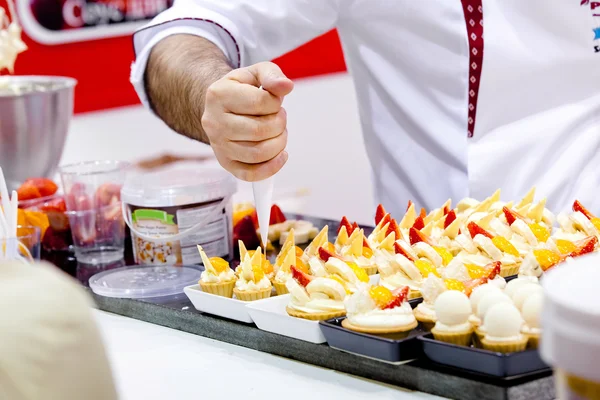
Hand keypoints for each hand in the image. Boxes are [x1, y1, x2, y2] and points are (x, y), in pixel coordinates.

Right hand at [202, 61, 293, 180]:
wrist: (220, 107)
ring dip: (279, 143)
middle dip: (280, 124)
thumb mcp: (255, 73)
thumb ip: (272, 75)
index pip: (260, 102)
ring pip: (258, 154)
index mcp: (218, 94)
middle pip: (260, 131)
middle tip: (279, 117)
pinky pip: (251, 174)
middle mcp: (214, 122)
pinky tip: (281, 155)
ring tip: (278, 132)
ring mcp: (218, 145)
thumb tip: (286, 86)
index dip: (276, 102)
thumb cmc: (241, 90)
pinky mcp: (226, 163)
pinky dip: (272, 167)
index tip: (274, 101)